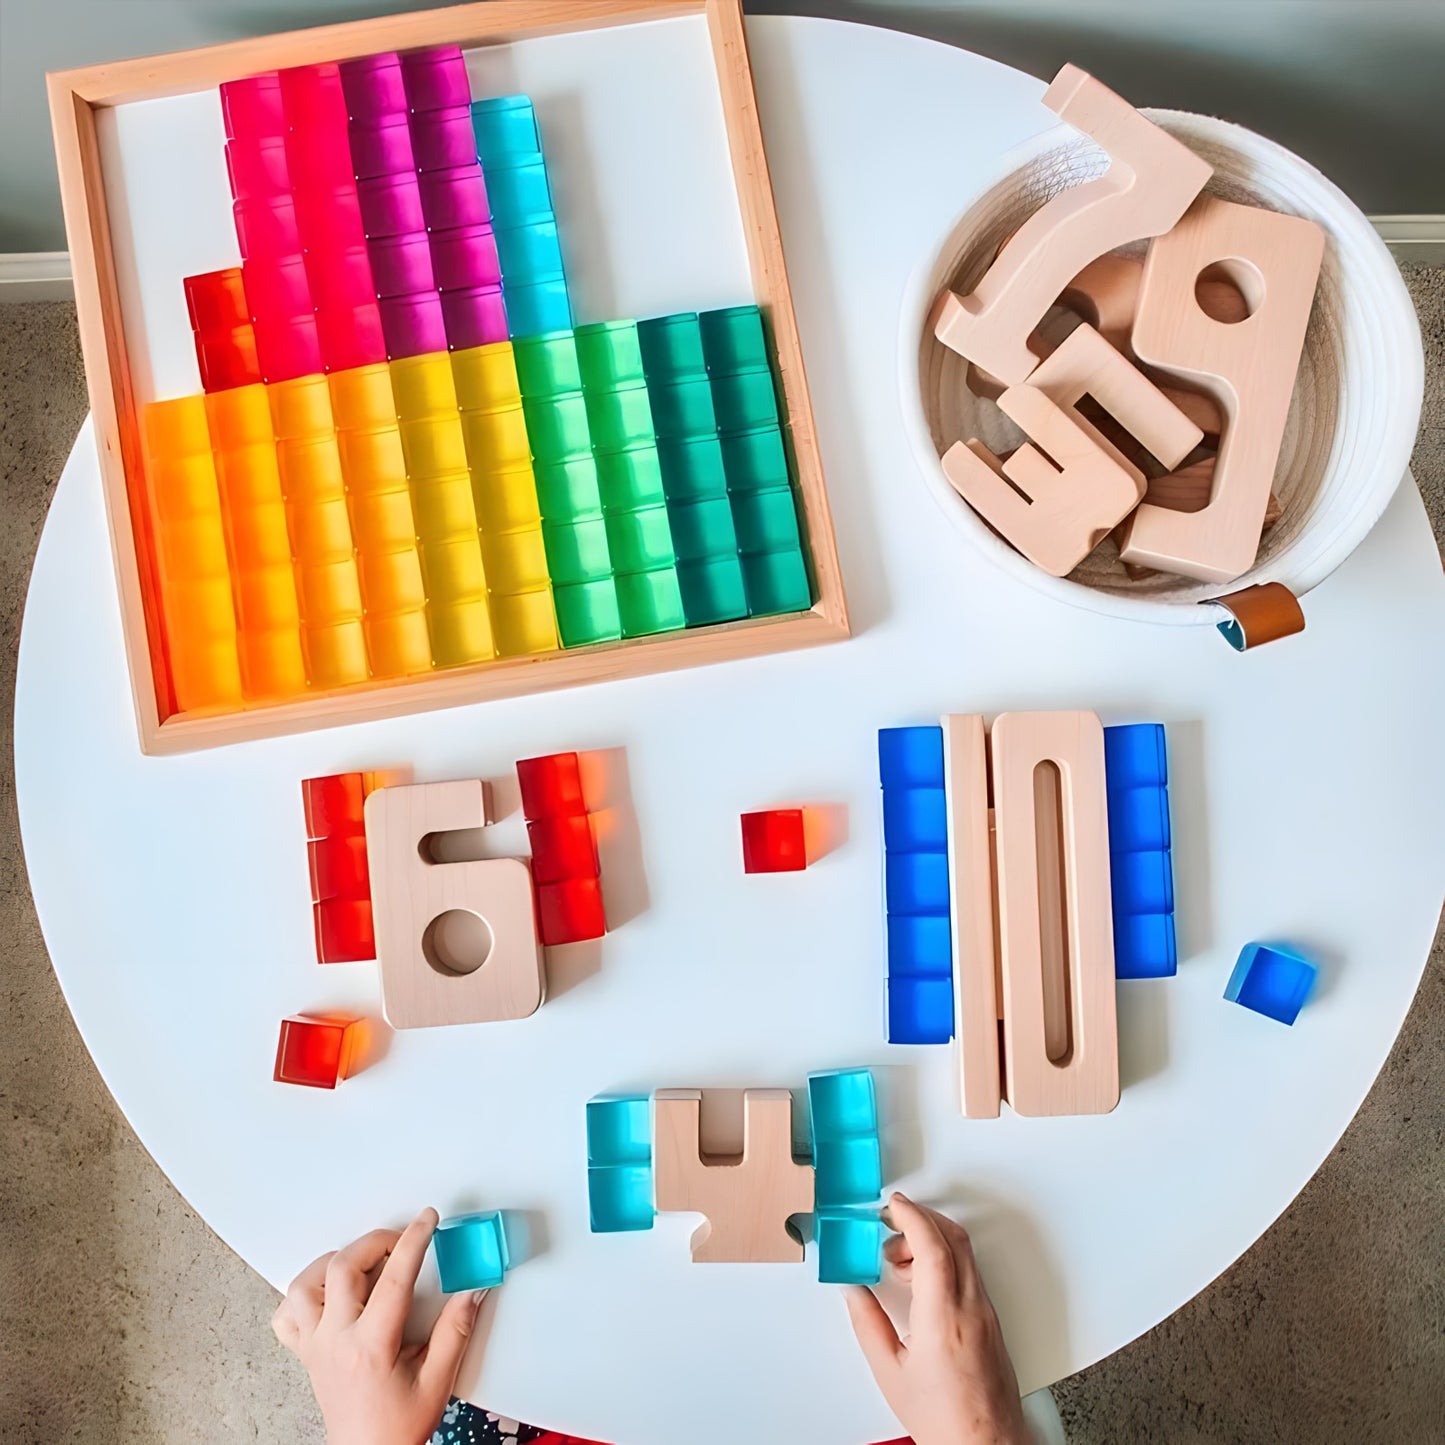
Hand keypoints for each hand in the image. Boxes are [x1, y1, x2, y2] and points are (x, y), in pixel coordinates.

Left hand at [272, 1208, 485, 1444]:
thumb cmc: (398, 1427)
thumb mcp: (438, 1380)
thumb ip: (456, 1330)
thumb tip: (473, 1290)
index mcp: (370, 1348)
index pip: (393, 1279)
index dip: (413, 1241)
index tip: (426, 1220)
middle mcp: (335, 1342)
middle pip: (343, 1268)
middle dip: (376, 1241)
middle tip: (401, 1240)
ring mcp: (315, 1346)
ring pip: (305, 1284)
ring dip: (335, 1262)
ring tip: (364, 1261)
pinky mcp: (306, 1353)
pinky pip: (287, 1314)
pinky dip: (303, 1293)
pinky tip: (328, 1291)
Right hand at [845, 1193, 1028, 1444]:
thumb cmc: (946, 1421)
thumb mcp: (890, 1372)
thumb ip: (868, 1323)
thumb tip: (853, 1289)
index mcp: (943, 1318)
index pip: (933, 1246)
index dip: (911, 1216)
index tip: (892, 1205)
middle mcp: (971, 1308)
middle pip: (954, 1238)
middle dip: (920, 1218)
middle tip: (891, 1223)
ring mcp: (986, 1313)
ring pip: (964, 1254)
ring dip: (932, 1240)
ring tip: (900, 1261)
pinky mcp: (992, 1321)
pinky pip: (970, 1273)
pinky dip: (945, 1261)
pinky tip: (923, 1280)